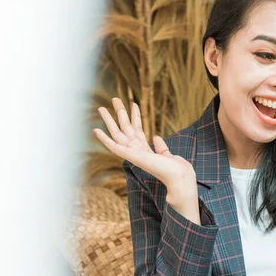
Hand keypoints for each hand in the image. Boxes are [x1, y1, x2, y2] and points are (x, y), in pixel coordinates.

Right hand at [93, 98, 198, 220]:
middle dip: (120, 113)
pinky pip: (114, 146)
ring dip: (109, 121)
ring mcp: (132, 153)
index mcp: (145, 149)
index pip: (138, 129)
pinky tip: (96, 130)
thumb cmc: (175, 170)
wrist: (179, 177)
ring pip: (117, 133)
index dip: (136, 116)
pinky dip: (104, 139)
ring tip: (101, 108)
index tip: (134, 104)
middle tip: (114, 98)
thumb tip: (156, 137)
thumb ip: (160, 147)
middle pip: (125, 127)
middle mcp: (137, 150)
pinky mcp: (130, 156)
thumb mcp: (166, 154)